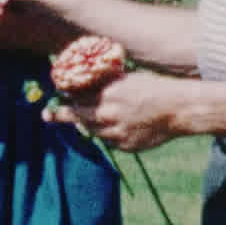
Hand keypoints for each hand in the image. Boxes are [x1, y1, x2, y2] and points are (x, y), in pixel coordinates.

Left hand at [49, 70, 184, 152]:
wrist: (177, 109)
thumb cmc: (153, 87)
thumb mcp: (126, 78)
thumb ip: (105, 84)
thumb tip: (84, 83)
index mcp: (107, 94)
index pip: (76, 98)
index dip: (64, 98)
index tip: (54, 99)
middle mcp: (108, 114)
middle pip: (77, 117)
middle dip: (61, 115)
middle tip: (48, 115)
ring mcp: (116, 133)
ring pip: (92, 131)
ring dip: (88, 124)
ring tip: (92, 116)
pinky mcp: (125, 146)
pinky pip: (108, 141)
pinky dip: (108, 133)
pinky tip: (117, 125)